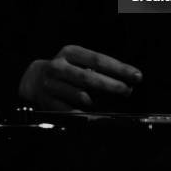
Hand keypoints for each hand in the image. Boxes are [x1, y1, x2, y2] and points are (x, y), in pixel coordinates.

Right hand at [18, 45, 142, 110]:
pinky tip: (96, 117)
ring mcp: (51, 85)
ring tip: (111, 104)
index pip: (99, 60)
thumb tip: (127, 84)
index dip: (119, 68)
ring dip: (98, 101)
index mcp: (71, 52)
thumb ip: (100, 70)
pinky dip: (85, 115)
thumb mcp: (79, 61)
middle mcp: (59, 66)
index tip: (136, 75)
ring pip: (79, 95)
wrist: (33, 79)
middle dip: (111, 84)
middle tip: (127, 90)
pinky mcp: (47, 102)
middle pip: (89, 77)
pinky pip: (70, 111)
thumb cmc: (66, 69)